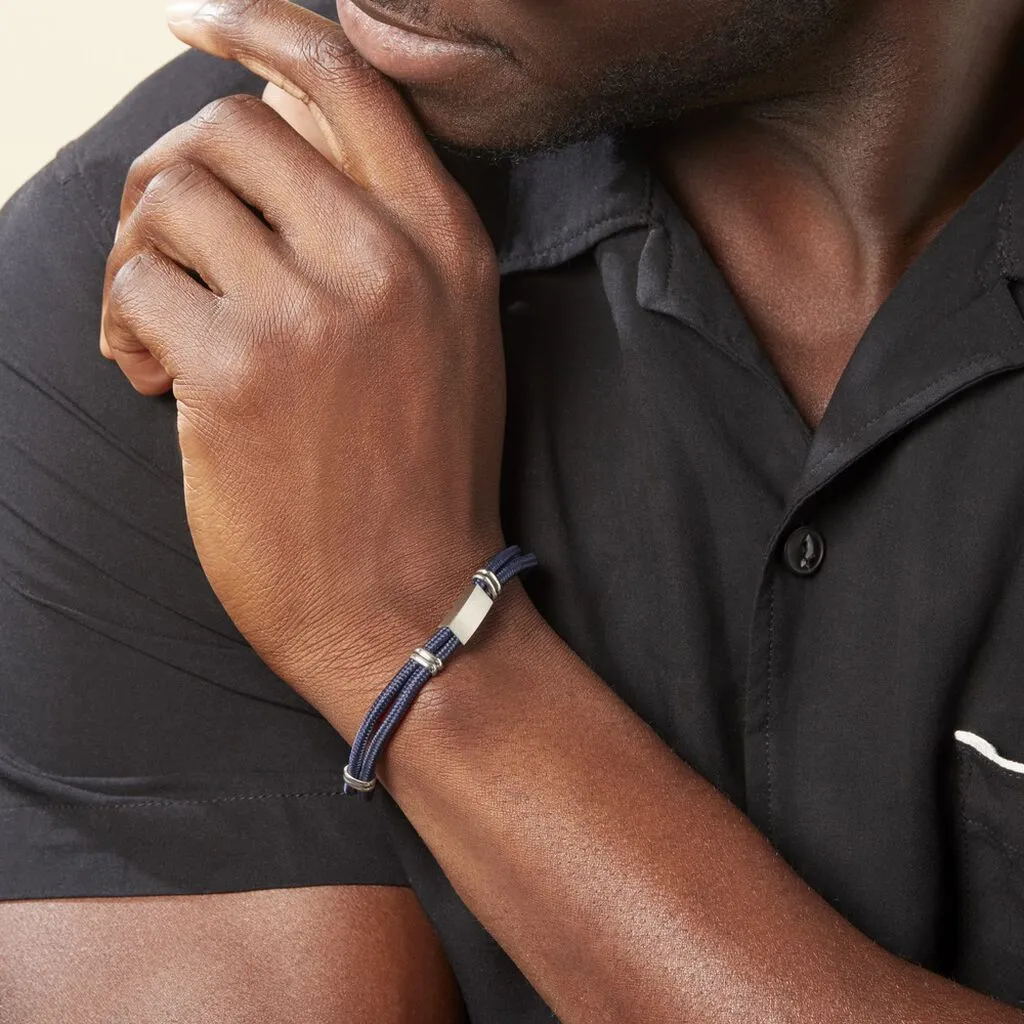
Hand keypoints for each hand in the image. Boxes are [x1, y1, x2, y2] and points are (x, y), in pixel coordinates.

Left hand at [98, 0, 508, 727]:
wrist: (408, 606)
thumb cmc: (416, 480)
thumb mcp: (442, 340)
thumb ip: (380, 238)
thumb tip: (276, 147)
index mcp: (443, 245)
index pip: (347, 80)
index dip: (261, 27)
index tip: (196, 24)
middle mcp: (386, 259)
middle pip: (232, 126)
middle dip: (170, 173)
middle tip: (160, 244)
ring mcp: (315, 313)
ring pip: (171, 196)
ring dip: (139, 255)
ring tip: (157, 329)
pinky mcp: (239, 373)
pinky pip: (136, 286)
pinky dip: (121, 325)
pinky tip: (152, 379)